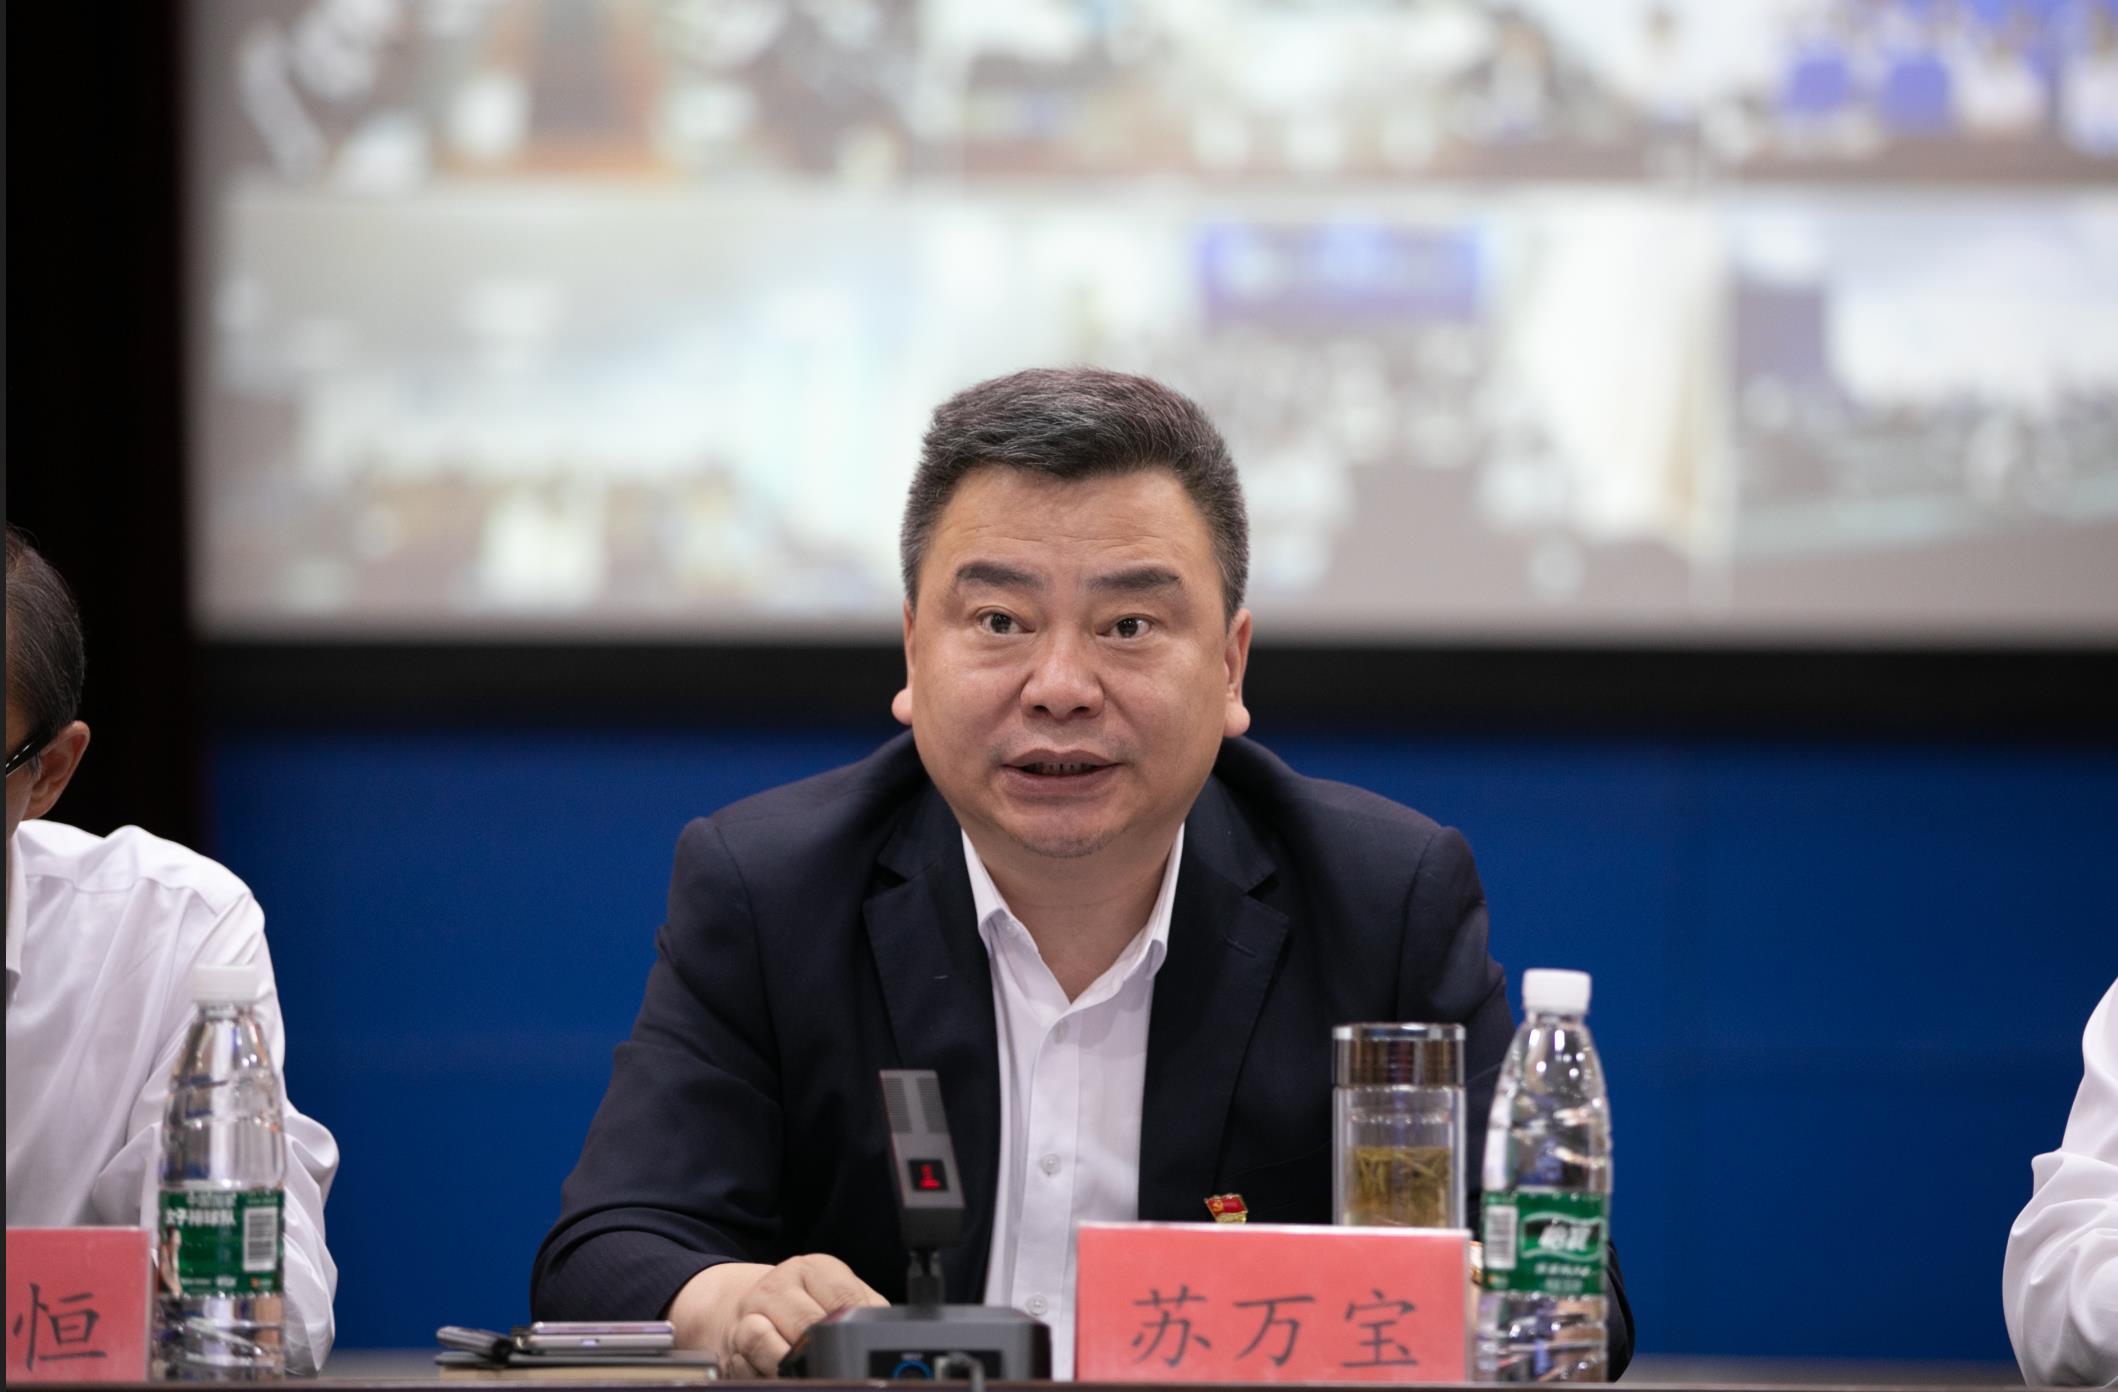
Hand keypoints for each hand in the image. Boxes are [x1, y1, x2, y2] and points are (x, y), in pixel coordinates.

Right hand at [669, 1255, 887, 1376]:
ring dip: (788, 1364)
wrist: (743, 1303)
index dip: (856, 1330)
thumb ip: (866, 1309)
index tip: (862, 1349)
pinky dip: (765, 1374)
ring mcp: (750, 1312)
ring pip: (764, 1339)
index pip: (843, 1297)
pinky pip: (745, 1363)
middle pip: (806, 1323)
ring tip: (808, 1374)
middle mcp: (778, 1285)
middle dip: (825, 1352)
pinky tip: (779, 1375)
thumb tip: (892, 1332)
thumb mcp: (837, 1293)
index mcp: (813, 1269)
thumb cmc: (804, 1302)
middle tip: (838, 1367)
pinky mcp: (732, 1342)